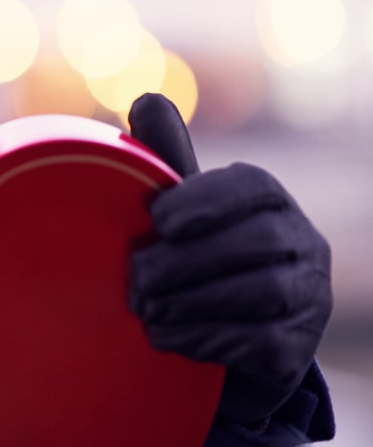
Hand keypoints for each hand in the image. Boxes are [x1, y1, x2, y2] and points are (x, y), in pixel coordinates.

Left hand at [127, 93, 332, 423]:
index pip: (251, 186)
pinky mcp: (296, 348)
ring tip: (147, 310)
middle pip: (256, 242)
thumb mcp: (179, 212)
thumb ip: (165, 160)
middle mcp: (302, 243)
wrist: (218, 341)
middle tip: (137, 279)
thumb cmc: (193, 259)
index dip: (205, 201)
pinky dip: (206, 339)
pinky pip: (260, 341)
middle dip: (188, 262)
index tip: (159, 221)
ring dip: (192, 302)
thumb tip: (147, 97)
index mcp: (269, 201)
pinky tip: (168, 339)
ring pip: (261, 292)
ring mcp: (309, 296)